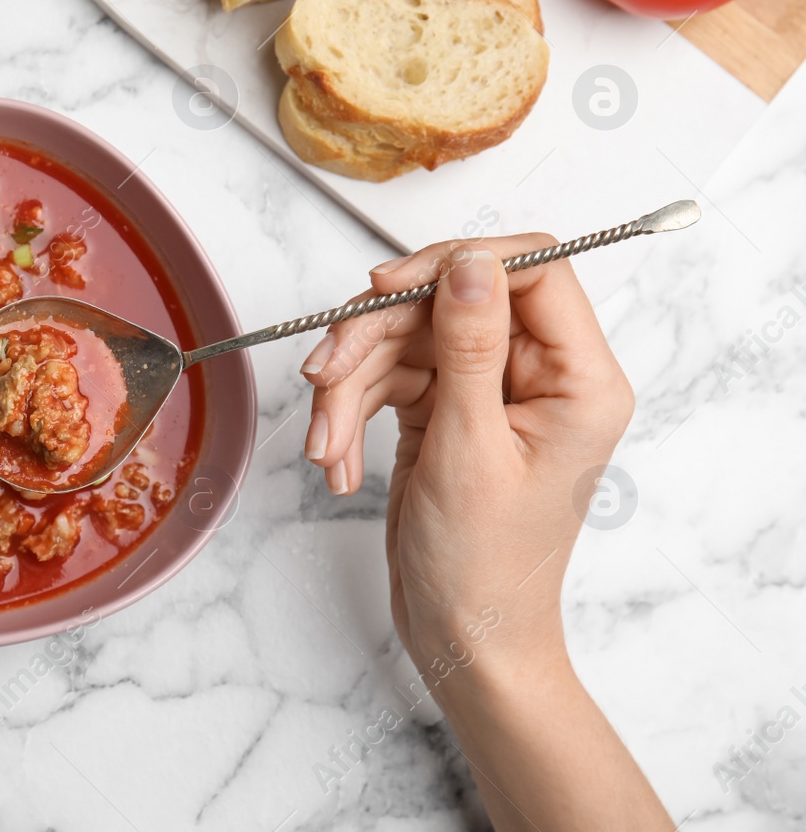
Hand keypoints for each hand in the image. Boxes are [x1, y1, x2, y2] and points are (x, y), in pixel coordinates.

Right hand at [299, 237, 670, 829]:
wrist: (464, 639)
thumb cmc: (485, 567)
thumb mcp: (470, 450)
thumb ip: (469, 347)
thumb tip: (468, 262)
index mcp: (579, 380)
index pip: (532, 270)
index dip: (457, 264)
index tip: (387, 286)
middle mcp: (539, 374)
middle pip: (450, 300)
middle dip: (376, 336)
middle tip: (323, 373)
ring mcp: (489, 390)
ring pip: (407, 338)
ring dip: (351, 385)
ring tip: (324, 442)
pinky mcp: (446, 409)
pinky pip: (389, 378)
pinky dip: (352, 412)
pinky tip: (337, 459)